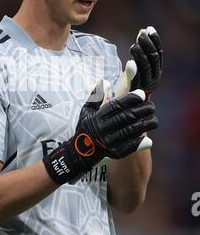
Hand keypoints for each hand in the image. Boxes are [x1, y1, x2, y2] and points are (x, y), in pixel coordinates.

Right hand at [42, 89, 156, 184]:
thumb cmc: (86, 127)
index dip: (130, 99)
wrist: (79, 151)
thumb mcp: (87, 110)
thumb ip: (96, 96)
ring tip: (154, 120)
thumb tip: (105, 81)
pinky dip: (138, 144)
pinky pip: (128, 148)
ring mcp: (107, 142)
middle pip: (125, 117)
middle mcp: (102, 129)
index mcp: (97, 117)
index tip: (142, 94)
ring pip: (129, 132)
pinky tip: (148, 140)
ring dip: (144, 126)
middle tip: (152, 106)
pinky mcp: (112, 154)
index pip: (116, 105)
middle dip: (141, 111)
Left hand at [115, 26, 162, 98]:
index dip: (155, 41)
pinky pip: (134, 81)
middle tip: (141, 34)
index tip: (149, 28)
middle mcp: (153, 78)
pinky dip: (133, 72)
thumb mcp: (135, 64)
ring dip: (141, 56)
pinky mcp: (133, 93)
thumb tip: (143, 29)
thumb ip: (140, 49)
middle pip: (153, 60)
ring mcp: (144, 86)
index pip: (158, 54)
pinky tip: (129, 62)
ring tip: (134, 46)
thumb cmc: (129, 83)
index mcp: (155, 71)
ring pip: (146, 69)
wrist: (123, 106)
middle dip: (148, 45)